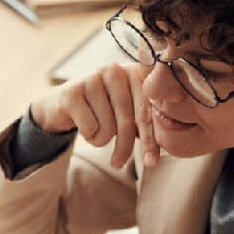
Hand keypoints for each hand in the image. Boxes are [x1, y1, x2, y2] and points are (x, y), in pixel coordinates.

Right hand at [29, 62, 160, 168]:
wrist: (62, 104)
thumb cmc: (102, 111)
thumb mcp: (126, 112)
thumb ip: (147, 121)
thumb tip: (171, 147)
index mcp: (135, 72)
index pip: (147, 111)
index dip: (150, 140)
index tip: (152, 162)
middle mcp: (115, 70)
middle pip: (127, 121)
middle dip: (124, 147)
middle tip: (118, 164)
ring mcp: (92, 78)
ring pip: (107, 127)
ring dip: (100, 140)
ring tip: (94, 130)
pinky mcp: (72, 91)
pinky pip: (89, 127)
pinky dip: (87, 135)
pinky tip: (82, 126)